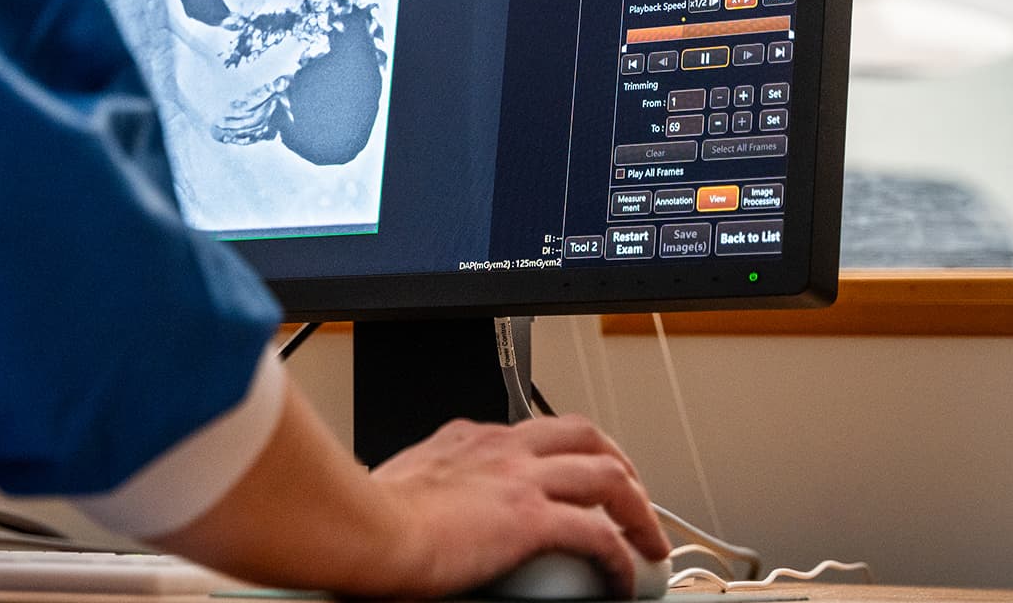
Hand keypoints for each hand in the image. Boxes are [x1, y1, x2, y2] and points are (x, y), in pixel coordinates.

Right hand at [365, 415, 670, 597]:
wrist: (363, 528)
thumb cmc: (364, 516)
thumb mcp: (397, 487)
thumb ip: (420, 492)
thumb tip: (411, 517)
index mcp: (465, 440)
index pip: (527, 433)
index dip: (557, 454)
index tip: (564, 477)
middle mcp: (499, 448)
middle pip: (582, 434)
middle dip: (616, 459)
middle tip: (630, 493)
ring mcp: (520, 479)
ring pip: (607, 474)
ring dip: (637, 506)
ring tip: (649, 537)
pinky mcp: (532, 519)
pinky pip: (599, 535)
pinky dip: (621, 557)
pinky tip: (625, 579)